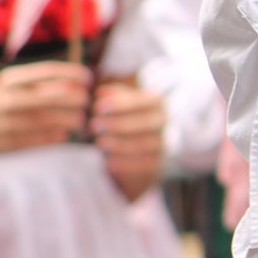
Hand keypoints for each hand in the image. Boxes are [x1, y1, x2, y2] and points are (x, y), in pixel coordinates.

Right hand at [0, 61, 91, 153]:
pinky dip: (56, 137)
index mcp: (10, 79)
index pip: (48, 71)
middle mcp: (8, 98)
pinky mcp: (7, 143)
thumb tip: (79, 80)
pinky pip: (40, 139)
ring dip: (70, 120)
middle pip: (52, 96)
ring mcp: (6, 122)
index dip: (73, 74)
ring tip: (80, 119)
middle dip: (76, 98)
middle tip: (87, 100)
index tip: (88, 78)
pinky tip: (63, 134)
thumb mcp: (11, 83)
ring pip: (49, 120)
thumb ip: (40, 81)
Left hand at [92, 80, 165, 199]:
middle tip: (94, 125)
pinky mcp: (157, 163)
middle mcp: (163, 121)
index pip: (141, 101)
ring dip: (119, 144)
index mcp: (156, 102)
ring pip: (143, 144)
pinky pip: (143, 165)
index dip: (119, 104)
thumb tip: (101, 92)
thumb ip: (112, 97)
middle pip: (143, 123)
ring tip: (99, 143)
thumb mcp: (121, 104)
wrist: (142, 148)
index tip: (98, 107)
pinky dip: (125, 164)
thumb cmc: (126, 118)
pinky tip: (108, 163)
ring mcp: (162, 143)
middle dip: (117, 124)